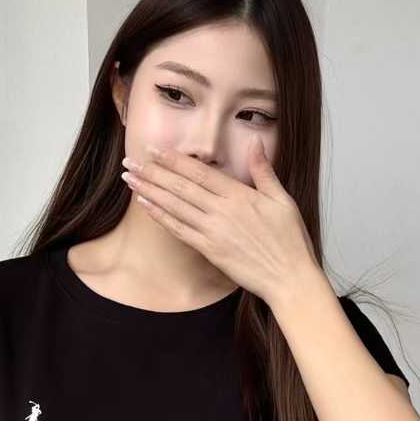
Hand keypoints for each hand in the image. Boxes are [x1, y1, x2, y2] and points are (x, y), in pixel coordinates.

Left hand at [120, 135, 319, 306]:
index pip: (201, 172)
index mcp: (240, 196)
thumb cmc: (290, 240)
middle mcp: (222, 211)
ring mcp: (214, 232)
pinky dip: (161, 217)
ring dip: (150, 191)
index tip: (154, 149)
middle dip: (153, 172)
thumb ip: (264, 171)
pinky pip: (179, 230)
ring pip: (175, 207)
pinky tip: (145, 205)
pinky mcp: (210, 251)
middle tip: (130, 161)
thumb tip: (256, 142)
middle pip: (181, 187)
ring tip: (130, 179)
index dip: (174, 160)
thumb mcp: (283, 200)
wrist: (289, 278)